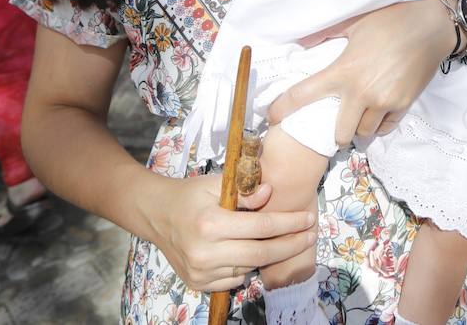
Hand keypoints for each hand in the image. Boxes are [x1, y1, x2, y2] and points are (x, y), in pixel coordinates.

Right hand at [149, 174, 315, 292]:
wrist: (156, 215)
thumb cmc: (190, 194)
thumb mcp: (216, 184)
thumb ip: (245, 191)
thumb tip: (270, 193)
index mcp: (211, 223)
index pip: (262, 227)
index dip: (290, 223)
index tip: (309, 219)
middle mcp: (205, 252)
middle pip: (261, 255)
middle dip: (291, 246)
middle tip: (310, 236)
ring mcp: (200, 272)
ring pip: (249, 268)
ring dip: (266, 255)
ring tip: (276, 240)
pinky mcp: (197, 283)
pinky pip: (234, 280)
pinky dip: (245, 267)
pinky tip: (244, 251)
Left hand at [268, 0, 450, 145]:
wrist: (432, 25)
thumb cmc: (391, 18)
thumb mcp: (354, 22)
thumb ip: (326, 34)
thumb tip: (302, 41)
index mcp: (344, 71)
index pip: (303, 95)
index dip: (283, 108)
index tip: (272, 116)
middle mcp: (362, 93)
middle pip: (340, 133)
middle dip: (334, 133)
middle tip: (334, 123)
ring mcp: (385, 102)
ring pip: (364, 133)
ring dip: (358, 129)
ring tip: (358, 117)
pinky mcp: (405, 105)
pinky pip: (386, 127)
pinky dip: (379, 125)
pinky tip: (377, 115)